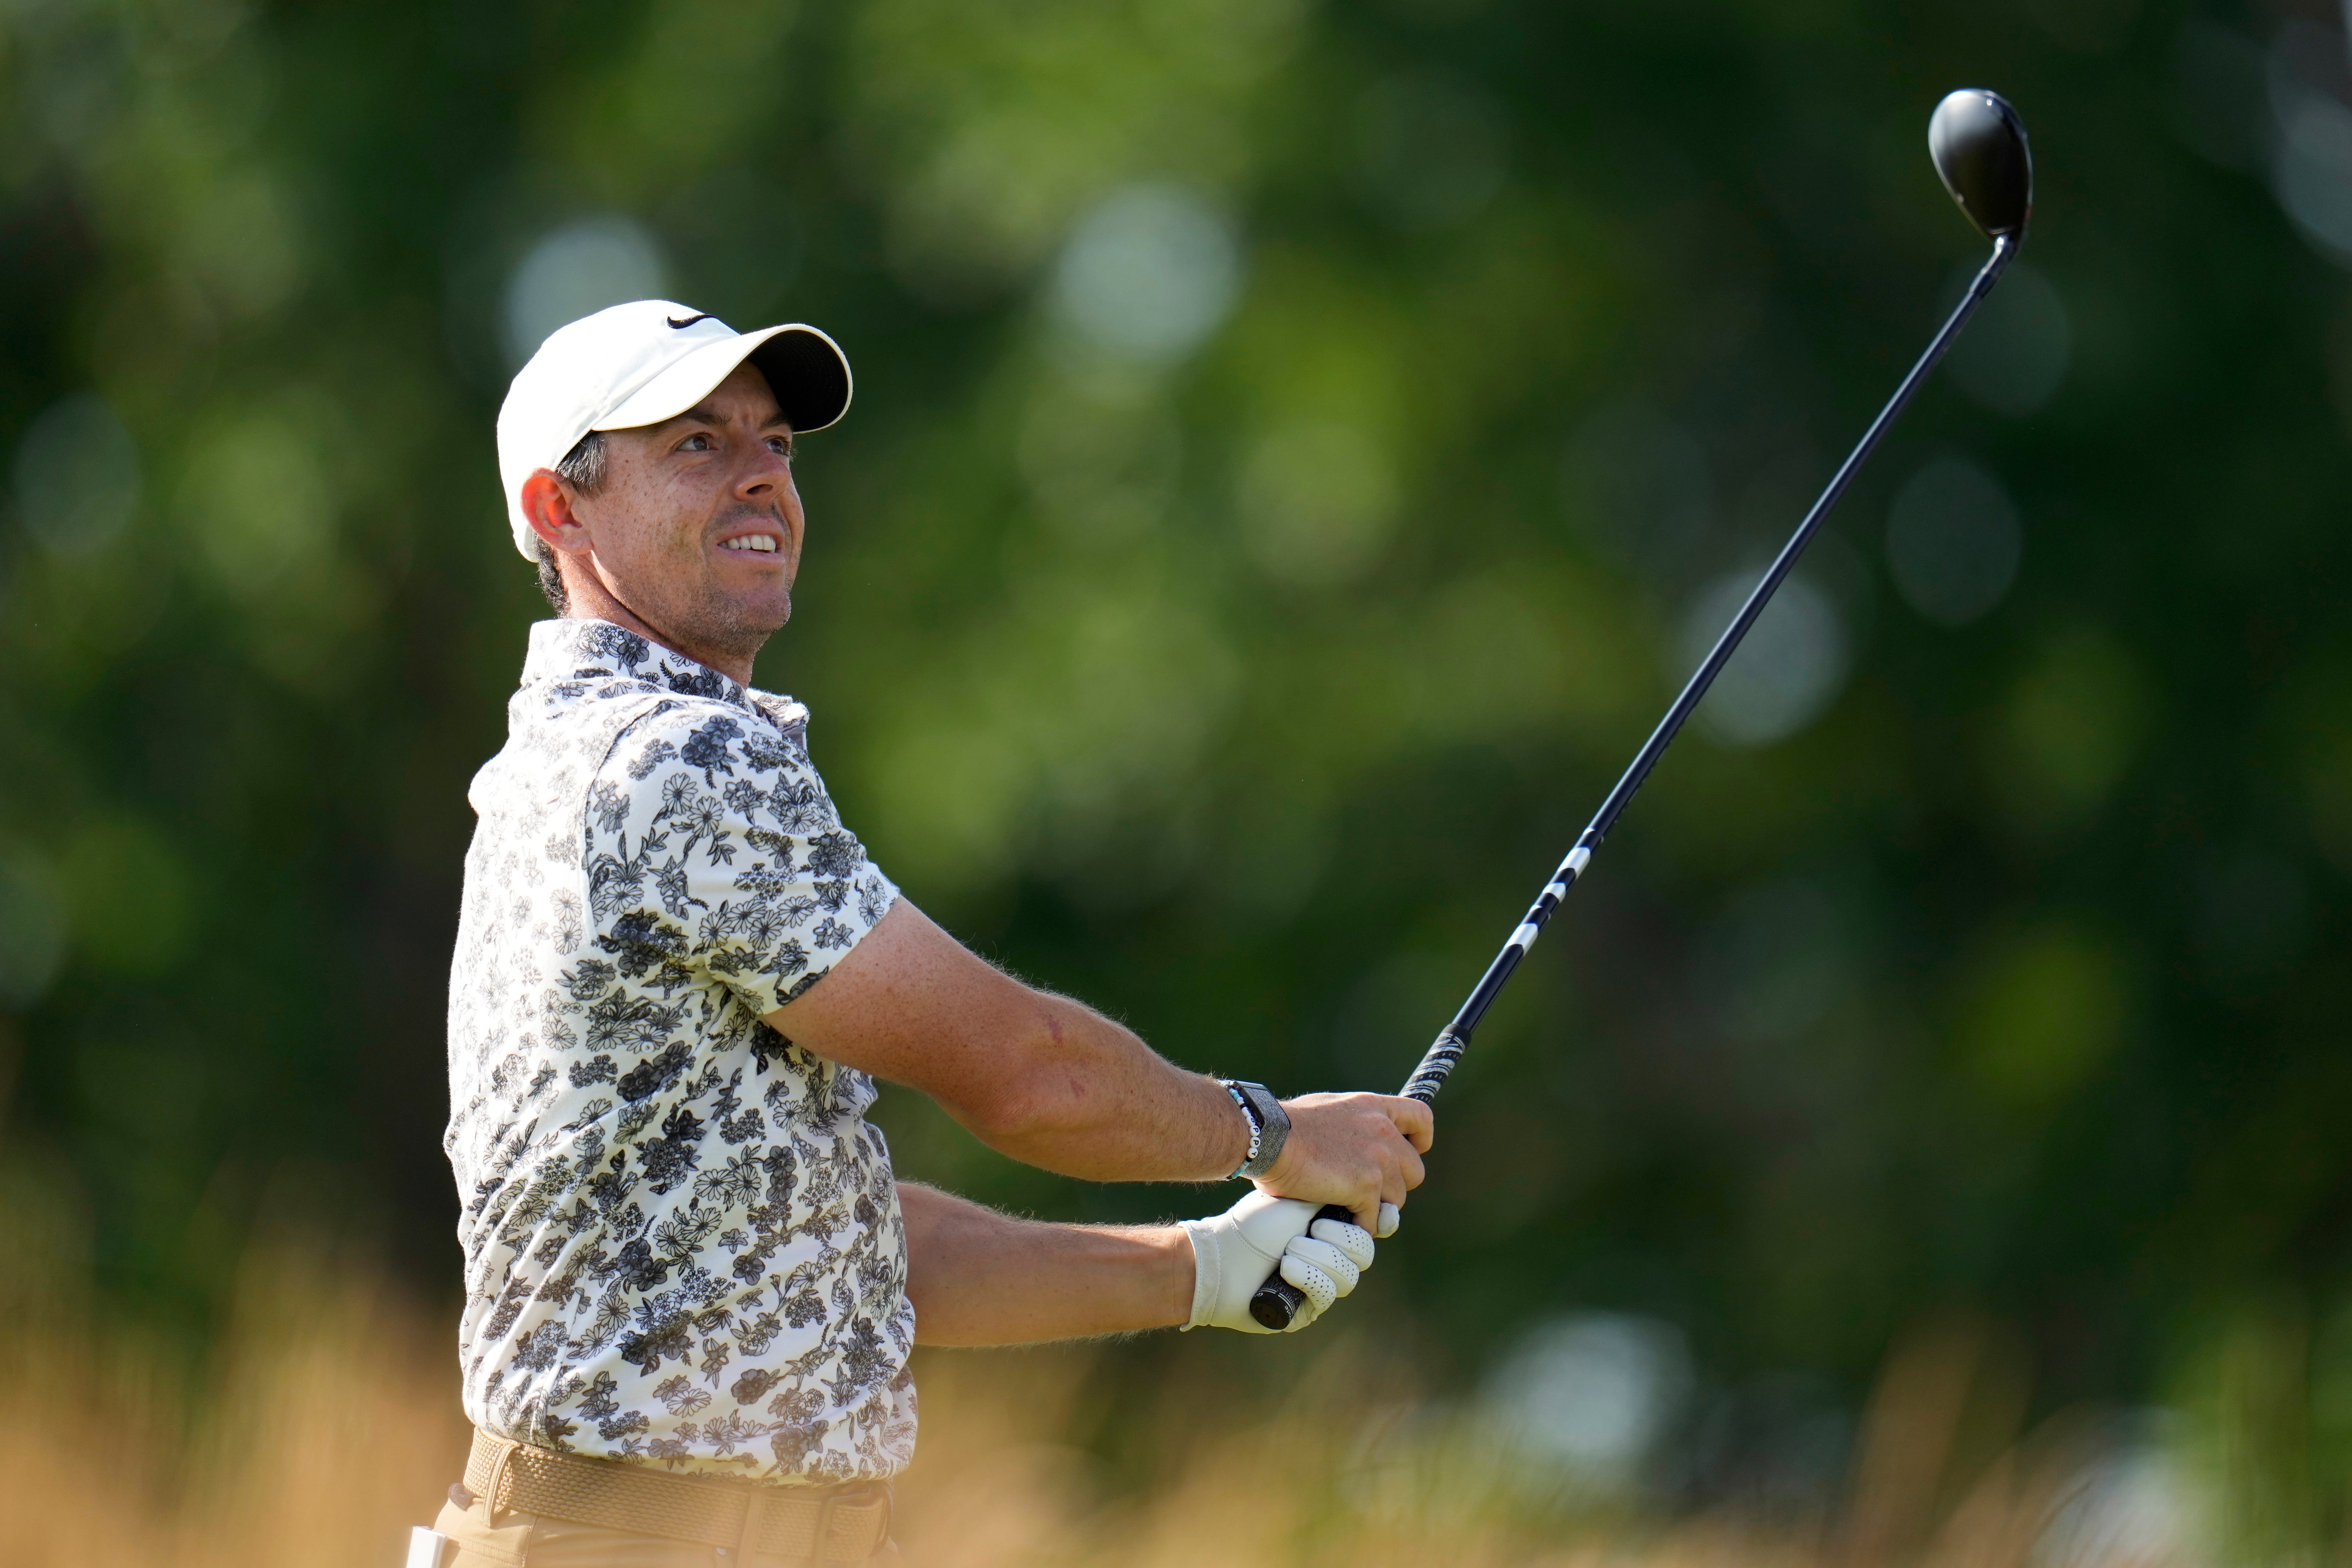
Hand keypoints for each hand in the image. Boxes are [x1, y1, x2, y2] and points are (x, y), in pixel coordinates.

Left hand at [1178, 1189, 1381, 1333]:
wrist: (1222, 1255)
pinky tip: (1286, 1268)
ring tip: (1289, 1249)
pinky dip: (1307, 1277)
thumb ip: (1338, 1197)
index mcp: (1332, 1228)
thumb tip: (1375, 1195)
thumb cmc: (1256, 1223)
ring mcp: (1320, 1285)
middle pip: (1364, 1253)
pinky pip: (1326, 1294)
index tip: (1375, 1212)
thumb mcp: (1301, 1200)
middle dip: (1341, 1237)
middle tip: (1313, 1227)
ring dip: (1318, 1258)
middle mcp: (1330, 1258)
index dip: (1378, 1222)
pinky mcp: (1306, 1309)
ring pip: (1348, 1276)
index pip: (1371, 1230)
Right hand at [1257, 1091, 1431, 1232]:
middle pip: (1414, 1170)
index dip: (1419, 1141)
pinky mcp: (1366, 1186)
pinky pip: (1372, 1219)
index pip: (1421, 1118)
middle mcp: (1383, 1130)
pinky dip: (1356, 1225)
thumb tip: (1352, 1145)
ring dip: (1375, 1209)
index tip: (1408, 1153)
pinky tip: (1335, 1221)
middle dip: (1394, 1186)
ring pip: (1397, 1200)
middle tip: (1367, 1193)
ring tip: (1347, 1209)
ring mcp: (1378, 1159)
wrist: (1267, 1136)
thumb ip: (1352, 1125)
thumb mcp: (1327, 1110)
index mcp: (1373, 1107)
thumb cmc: (1284, 1125)